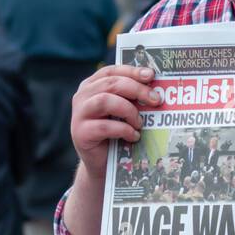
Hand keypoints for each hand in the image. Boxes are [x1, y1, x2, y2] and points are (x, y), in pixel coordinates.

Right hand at [70, 64, 160, 182]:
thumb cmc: (116, 133)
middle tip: (155, 100)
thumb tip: (156, 88)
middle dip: (136, 89)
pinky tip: (134, 136)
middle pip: (110, 83)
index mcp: (92, 86)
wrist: (102, 162)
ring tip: (140, 122)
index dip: (131, 71)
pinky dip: (123, 130)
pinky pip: (104, 127)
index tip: (151, 76)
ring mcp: (79, 114)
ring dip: (128, 110)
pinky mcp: (80, 133)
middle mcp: (83, 97)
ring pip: (104, 101)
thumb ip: (132, 97)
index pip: (112, 71)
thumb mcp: (124, 111)